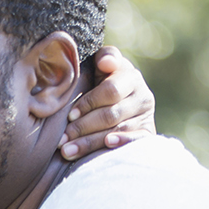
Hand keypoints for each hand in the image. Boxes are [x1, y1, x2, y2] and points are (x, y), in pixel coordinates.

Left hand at [60, 46, 156, 160]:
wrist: (119, 101)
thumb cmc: (98, 82)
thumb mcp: (101, 66)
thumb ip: (104, 58)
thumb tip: (106, 62)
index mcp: (129, 76)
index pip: (110, 91)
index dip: (89, 103)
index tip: (69, 116)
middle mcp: (142, 95)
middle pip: (111, 114)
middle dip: (83, 127)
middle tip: (61, 139)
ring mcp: (146, 115)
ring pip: (117, 130)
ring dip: (90, 142)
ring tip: (68, 151)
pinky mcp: (147, 132)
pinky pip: (138, 139)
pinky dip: (123, 142)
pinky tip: (108, 145)